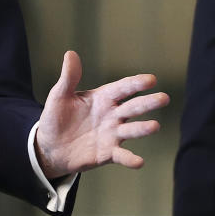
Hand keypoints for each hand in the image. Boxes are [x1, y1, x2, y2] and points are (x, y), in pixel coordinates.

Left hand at [35, 51, 169, 178]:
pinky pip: (122, 156)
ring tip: (154, 126)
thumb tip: (70, 53)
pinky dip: (130, 159)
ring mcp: (112, 135)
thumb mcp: (60, 95)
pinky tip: (139, 162)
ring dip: (143, 128)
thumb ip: (69, 77)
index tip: (151, 79)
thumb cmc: (56, 117)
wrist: (50, 146)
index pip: (122, 89)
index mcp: (102, 98)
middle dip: (148, 103)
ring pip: (131, 130)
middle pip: (132, 108)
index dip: (135, 84)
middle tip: (164, 98)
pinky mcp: (108, 153)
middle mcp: (112, 116)